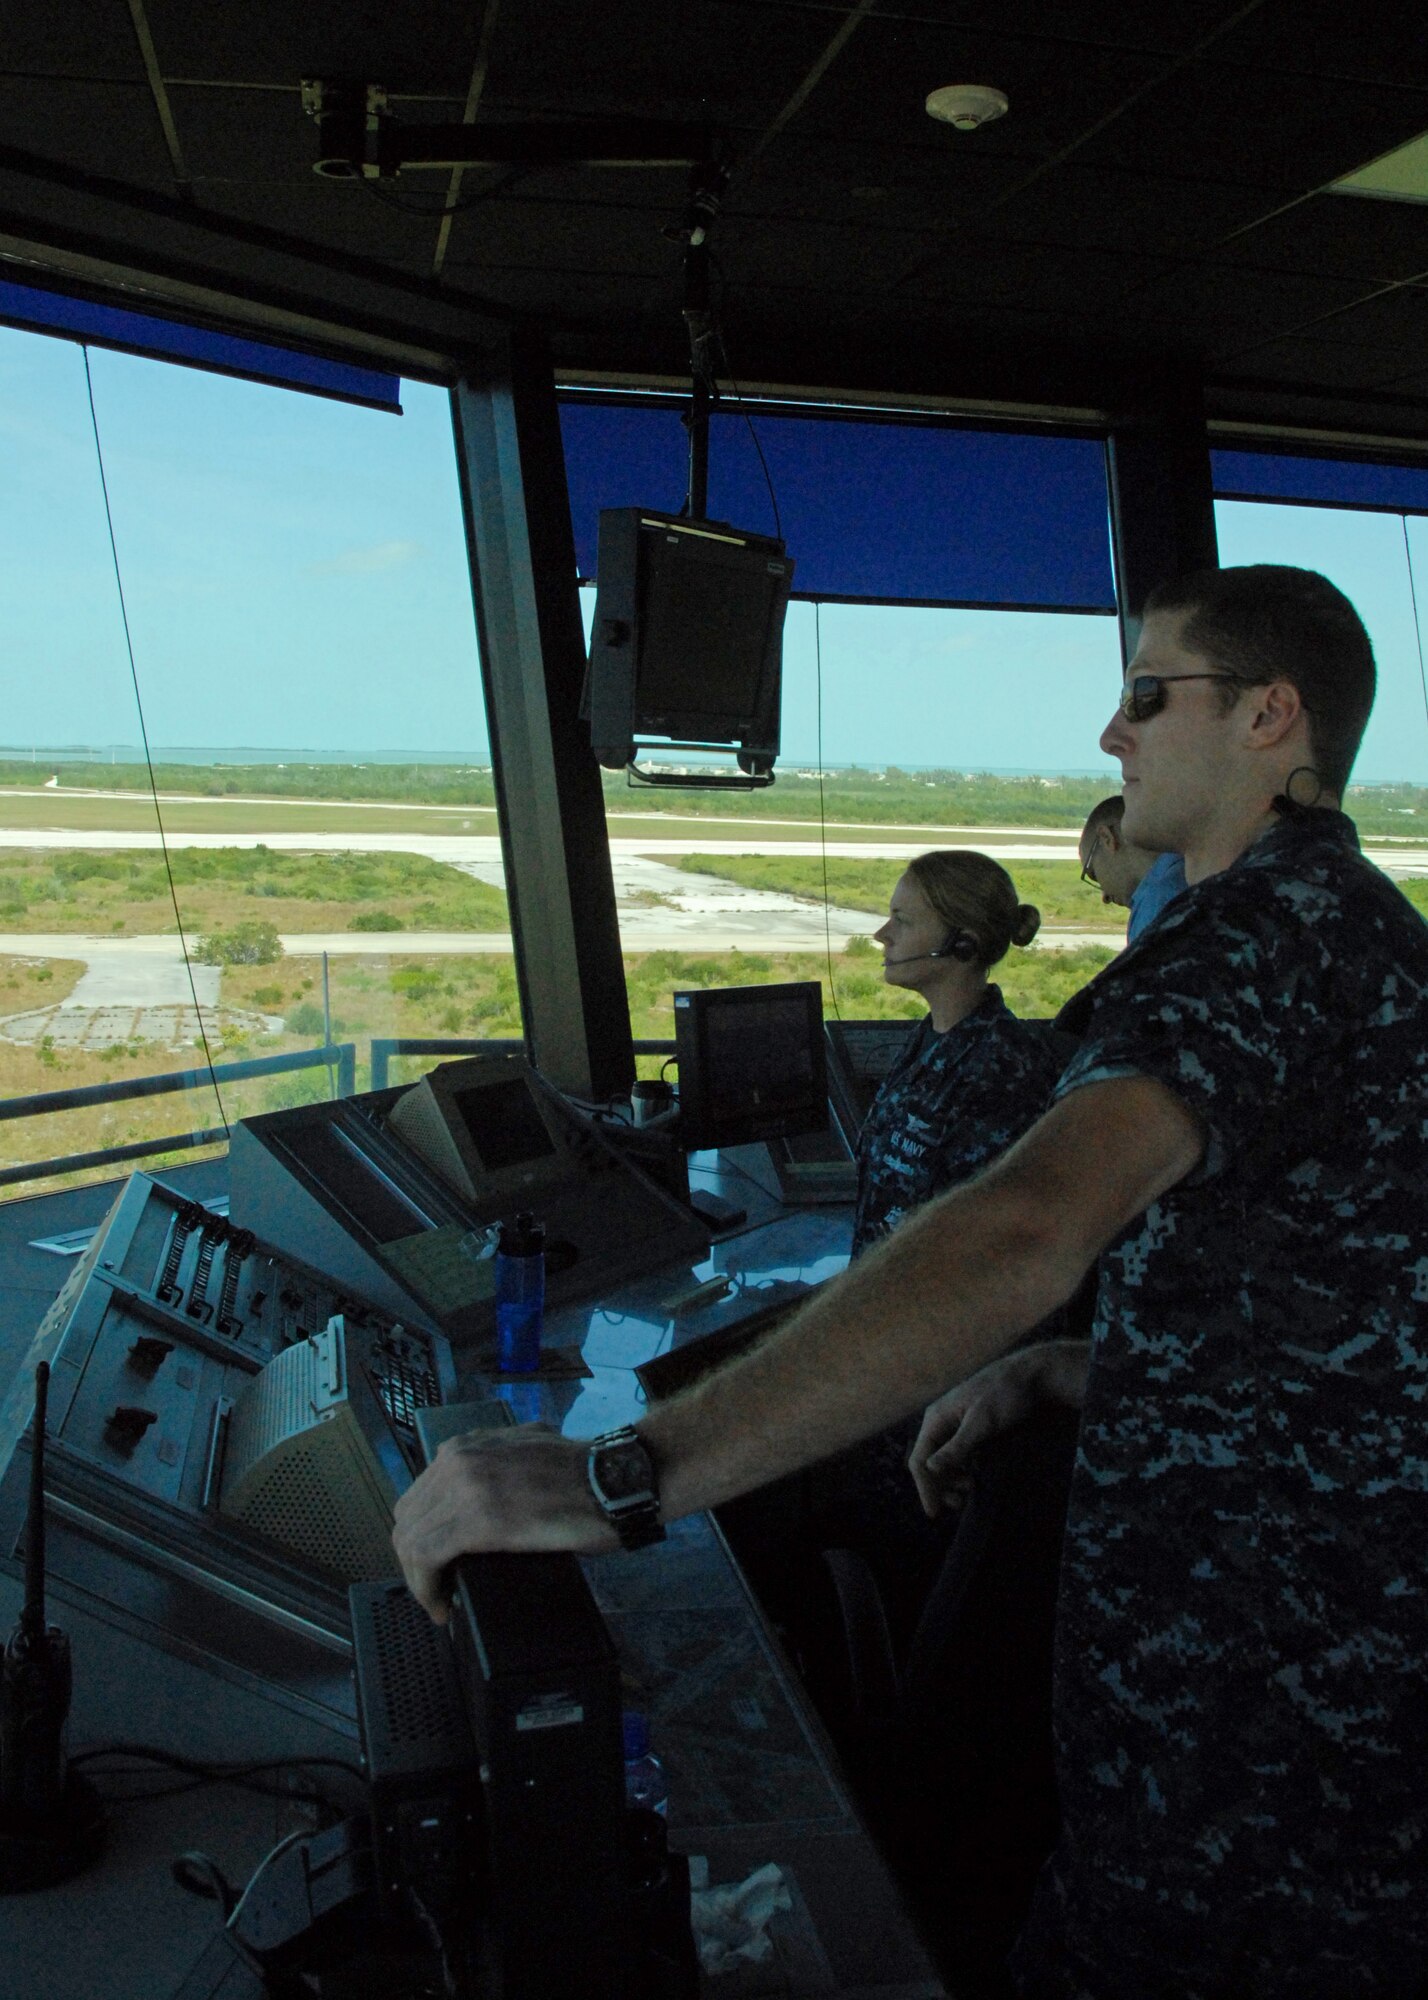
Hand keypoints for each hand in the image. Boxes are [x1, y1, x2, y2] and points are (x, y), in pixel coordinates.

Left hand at [392, 1423, 618, 1621]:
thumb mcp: (524, 1451)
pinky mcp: (478, 1520)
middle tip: (437, 1589)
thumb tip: (482, 1497)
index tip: (436, 1566)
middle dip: (414, 1562)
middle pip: (407, 1521)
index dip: (419, 1538)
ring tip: (439, 1602)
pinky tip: (441, 1606)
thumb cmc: (582, 1471)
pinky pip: (427, 1558)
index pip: (416, 1498)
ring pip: (411, 1542)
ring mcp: (465, 1488)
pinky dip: (426, 1588)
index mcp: (464, 1448)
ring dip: (419, 1580)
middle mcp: (456, 1461)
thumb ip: (492, 1465)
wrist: (614, 1478)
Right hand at [908, 1340, 1088, 1518]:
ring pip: (943, 1460)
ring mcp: (955, 1424)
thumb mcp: (982, 1422)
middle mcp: (941, 1421)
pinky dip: (963, 1470)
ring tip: (970, 1490)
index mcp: (937, 1417)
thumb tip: (930, 1468)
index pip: (920, 1460)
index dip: (925, 1488)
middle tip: (958, 1504)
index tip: (934, 1514)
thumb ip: (957, 1447)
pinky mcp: (971, 1427)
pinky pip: (958, 1454)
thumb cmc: (1005, 1395)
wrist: (1031, 1376)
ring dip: (952, 1479)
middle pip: (929, 1462)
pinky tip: (975, 1477)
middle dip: (939, 1486)